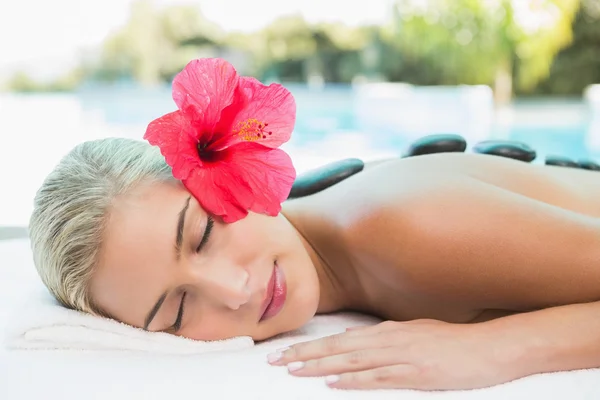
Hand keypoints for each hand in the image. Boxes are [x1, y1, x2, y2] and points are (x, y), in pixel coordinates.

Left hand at [267, 319, 521, 389]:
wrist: (490, 347)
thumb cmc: (454, 342)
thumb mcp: (416, 332)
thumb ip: (385, 336)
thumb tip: (355, 339)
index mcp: (388, 331)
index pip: (341, 339)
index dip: (312, 345)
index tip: (287, 351)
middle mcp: (390, 340)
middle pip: (339, 348)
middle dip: (305, 354)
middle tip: (276, 360)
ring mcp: (402, 357)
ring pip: (352, 361)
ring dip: (320, 366)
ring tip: (293, 371)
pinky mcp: (416, 375)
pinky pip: (378, 378)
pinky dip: (353, 381)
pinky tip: (333, 383)